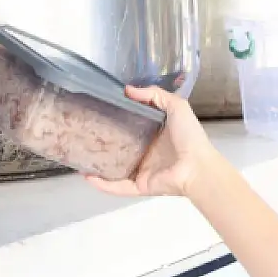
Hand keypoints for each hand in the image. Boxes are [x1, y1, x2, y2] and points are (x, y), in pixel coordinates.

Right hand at [86, 86, 215, 199]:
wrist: (198, 167)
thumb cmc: (189, 136)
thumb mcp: (176, 106)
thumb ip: (154, 95)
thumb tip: (127, 90)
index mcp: (154, 134)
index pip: (131, 126)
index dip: (117, 119)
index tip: (99, 110)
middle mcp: (146, 152)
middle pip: (120, 147)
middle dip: (104, 142)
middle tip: (84, 132)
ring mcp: (142, 170)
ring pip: (115, 168)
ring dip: (99, 165)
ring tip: (80, 156)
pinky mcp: (140, 185)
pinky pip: (118, 186)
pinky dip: (103, 184)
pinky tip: (87, 177)